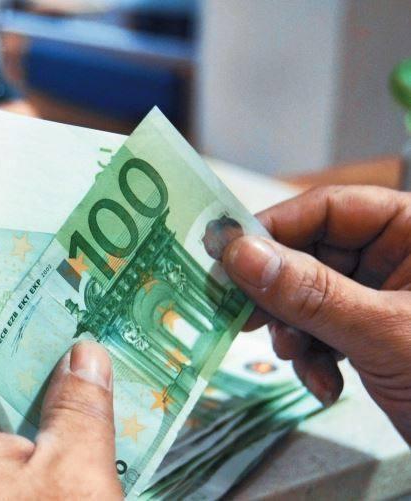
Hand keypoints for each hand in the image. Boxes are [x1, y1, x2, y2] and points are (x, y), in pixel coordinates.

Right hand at [222, 186, 410, 442]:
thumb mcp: (386, 332)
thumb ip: (311, 293)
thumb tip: (240, 255)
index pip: (330, 208)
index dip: (275, 229)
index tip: (228, 256)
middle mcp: (398, 256)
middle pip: (311, 254)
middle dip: (282, 295)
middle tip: (247, 317)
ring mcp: (384, 297)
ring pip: (309, 297)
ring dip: (294, 332)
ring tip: (299, 360)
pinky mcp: (373, 334)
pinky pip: (323, 331)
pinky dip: (314, 358)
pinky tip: (325, 384)